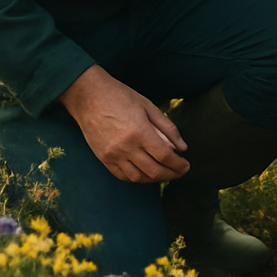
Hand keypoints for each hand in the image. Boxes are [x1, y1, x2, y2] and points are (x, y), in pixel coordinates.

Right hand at [59, 65, 188, 182]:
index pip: (165, 156)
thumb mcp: (148, 106)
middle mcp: (126, 147)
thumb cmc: (120, 97)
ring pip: (138, 177)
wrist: (89, 97)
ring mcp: (113, 155)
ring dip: (155, 179)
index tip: (186, 166)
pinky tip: (146, 174)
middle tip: (180, 172)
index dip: (178, 165)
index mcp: (140, 132)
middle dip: (171, 174)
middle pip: (154, 171)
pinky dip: (137, 178)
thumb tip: (182, 147)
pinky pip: (122, 176)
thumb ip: (167, 128)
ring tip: (165, 174)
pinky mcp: (103, 158)